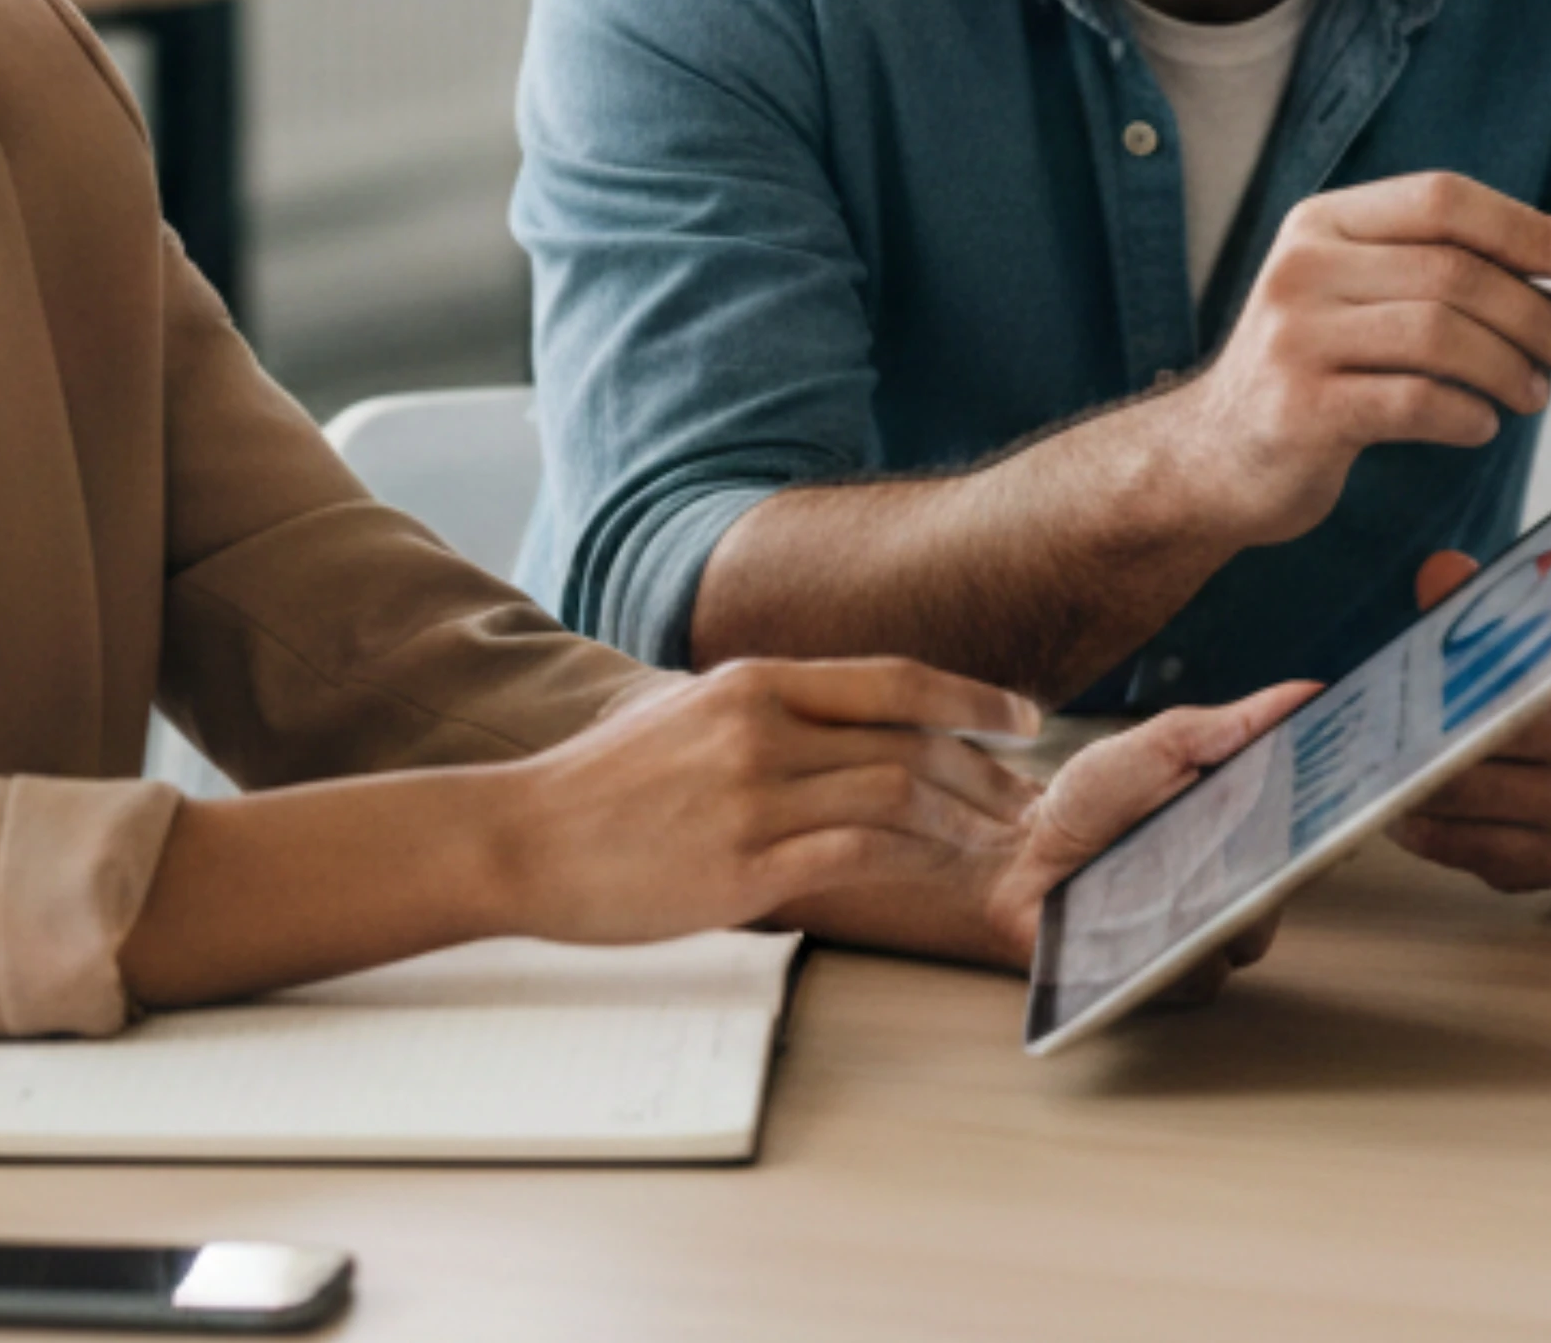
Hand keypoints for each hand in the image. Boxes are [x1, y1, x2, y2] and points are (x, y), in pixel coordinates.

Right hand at [491, 657, 1041, 944]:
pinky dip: (910, 860)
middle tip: (1030, 800)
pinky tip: (933, 871)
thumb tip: (836, 724)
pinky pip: (855, 856)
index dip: (972, 696)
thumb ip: (764, 712)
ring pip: (896, 795)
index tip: (1023, 718)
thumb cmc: (600, 785)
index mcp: (752, 682)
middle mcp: (761, 728)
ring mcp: (753, 798)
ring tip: (998, 841)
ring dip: (963, 820)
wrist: (520, 838)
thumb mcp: (685, 713)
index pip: (892, 678)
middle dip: (987, 771)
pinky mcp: (742, 867)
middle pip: (910, 740)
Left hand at [977, 684, 1318, 978]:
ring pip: (1254, 930)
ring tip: (1176, 873)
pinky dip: (1184, 949)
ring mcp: (1212, 934)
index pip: (1315, 821)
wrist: (1019, 859)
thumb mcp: (1160, 745)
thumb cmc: (1089, 800)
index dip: (1334, 810)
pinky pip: (1208, 974)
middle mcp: (1239, 881)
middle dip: (1273, 856)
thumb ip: (1231, 724)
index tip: (1343, 792)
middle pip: (1290, 879)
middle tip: (1245, 830)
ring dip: (1220, 903)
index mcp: (1244, 821)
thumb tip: (1307, 692)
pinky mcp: (1178, 979)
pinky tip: (1153, 923)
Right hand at [1158, 173, 1550, 549]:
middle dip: (1537, 313)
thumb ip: (1432, 269)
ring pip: (1442, 335)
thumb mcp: (1351, 295)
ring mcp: (1296, 339)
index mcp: (1321, 225)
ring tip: (1532, 393)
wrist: (1213, 456)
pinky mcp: (1302, 410)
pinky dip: (1469, 416)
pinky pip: (1418, 402)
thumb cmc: (1308, 372)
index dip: (1518, 226)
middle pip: (1453, 272)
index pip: (1438, 198)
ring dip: (1511, 368)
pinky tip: (1479, 425)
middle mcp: (1302, 270)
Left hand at [1382, 549, 1550, 891]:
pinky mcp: (1547, 863)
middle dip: (1413, 734)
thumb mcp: (1514, 637)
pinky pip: (1463, 848)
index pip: (1511, 666)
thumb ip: (1473, 601)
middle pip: (1477, 737)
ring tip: (1367, 766)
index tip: (1405, 670)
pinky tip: (1400, 809)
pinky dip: (1422, 829)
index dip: (1451, 667)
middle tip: (1360, 724)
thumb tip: (1441, 572)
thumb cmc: (1533, 694)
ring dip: (1406, 784)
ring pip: (1463, 797)